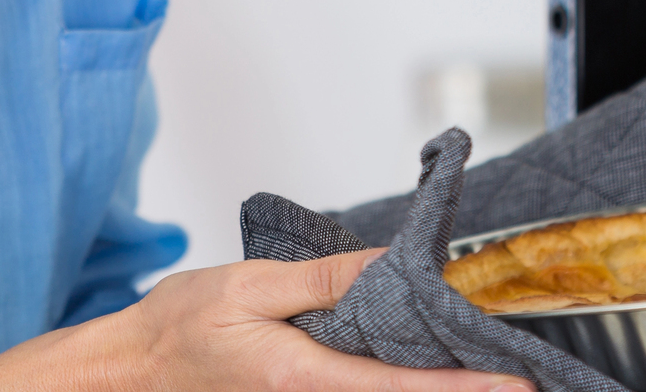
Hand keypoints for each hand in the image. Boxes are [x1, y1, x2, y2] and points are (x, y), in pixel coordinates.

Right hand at [0, 249, 534, 391]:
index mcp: (301, 378)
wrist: (129, 367)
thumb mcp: (252, 286)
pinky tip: (417, 359)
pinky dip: (392, 377)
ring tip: (480, 364)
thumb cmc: (179, 325)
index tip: (513, 386)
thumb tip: (390, 266)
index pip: (400, 391)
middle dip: (455, 385)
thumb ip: (325, 281)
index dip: (462, 390)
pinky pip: (356, 391)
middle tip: (515, 373)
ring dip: (426, 380)